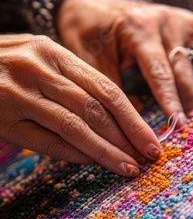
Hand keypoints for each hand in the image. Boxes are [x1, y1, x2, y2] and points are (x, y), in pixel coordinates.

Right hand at [0, 34, 161, 175]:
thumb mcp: (37, 60)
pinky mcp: (4, 118)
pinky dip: (74, 154)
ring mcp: (18, 93)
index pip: (105, 88)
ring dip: (106, 150)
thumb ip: (70, 83)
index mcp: (52, 51)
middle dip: (128, 135)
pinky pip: (46, 141)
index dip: (133, 117)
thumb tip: (114, 123)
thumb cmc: (4, 67)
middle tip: (149, 157)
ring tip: (128, 167)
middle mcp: (38, 68)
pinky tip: (93, 163)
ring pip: (75, 126)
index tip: (152, 139)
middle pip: (96, 108)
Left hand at [57, 0, 192, 125]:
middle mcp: (163, 20)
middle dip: (186, 101)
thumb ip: (108, 89)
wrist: (87, 0)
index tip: (177, 126)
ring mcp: (178, 17)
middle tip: (187, 128)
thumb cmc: (85, 31)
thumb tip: (123, 126)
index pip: (159, 73)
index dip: (170, 102)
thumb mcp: (88, 60)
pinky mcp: (186, 18)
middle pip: (182, 68)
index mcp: (138, 29)